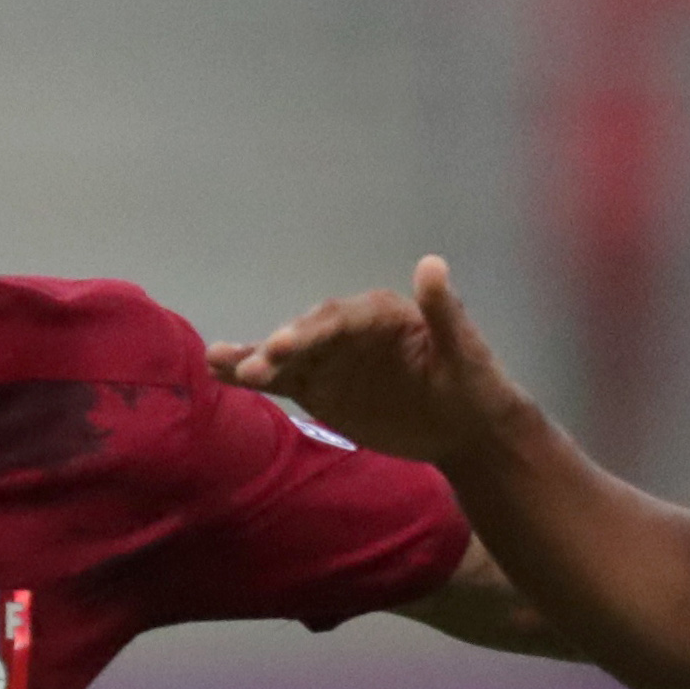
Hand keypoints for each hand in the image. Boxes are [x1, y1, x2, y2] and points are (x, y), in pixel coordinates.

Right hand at [206, 257, 531, 467]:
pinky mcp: (319, 387)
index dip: (312, 330)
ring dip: (253, 359)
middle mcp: (348, 330)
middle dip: (279, 350)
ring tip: (217, 363)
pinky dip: (252, 377)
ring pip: (286, 357)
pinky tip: (219, 373)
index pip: (340, 319)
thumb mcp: (465, 351)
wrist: (465, 425)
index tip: (284, 345)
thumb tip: (432, 263)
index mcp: (380, 314)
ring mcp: (330, 359)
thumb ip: (444, 312)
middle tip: (255, 368)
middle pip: (307, 336)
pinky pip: (282, 380)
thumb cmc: (472, 383)